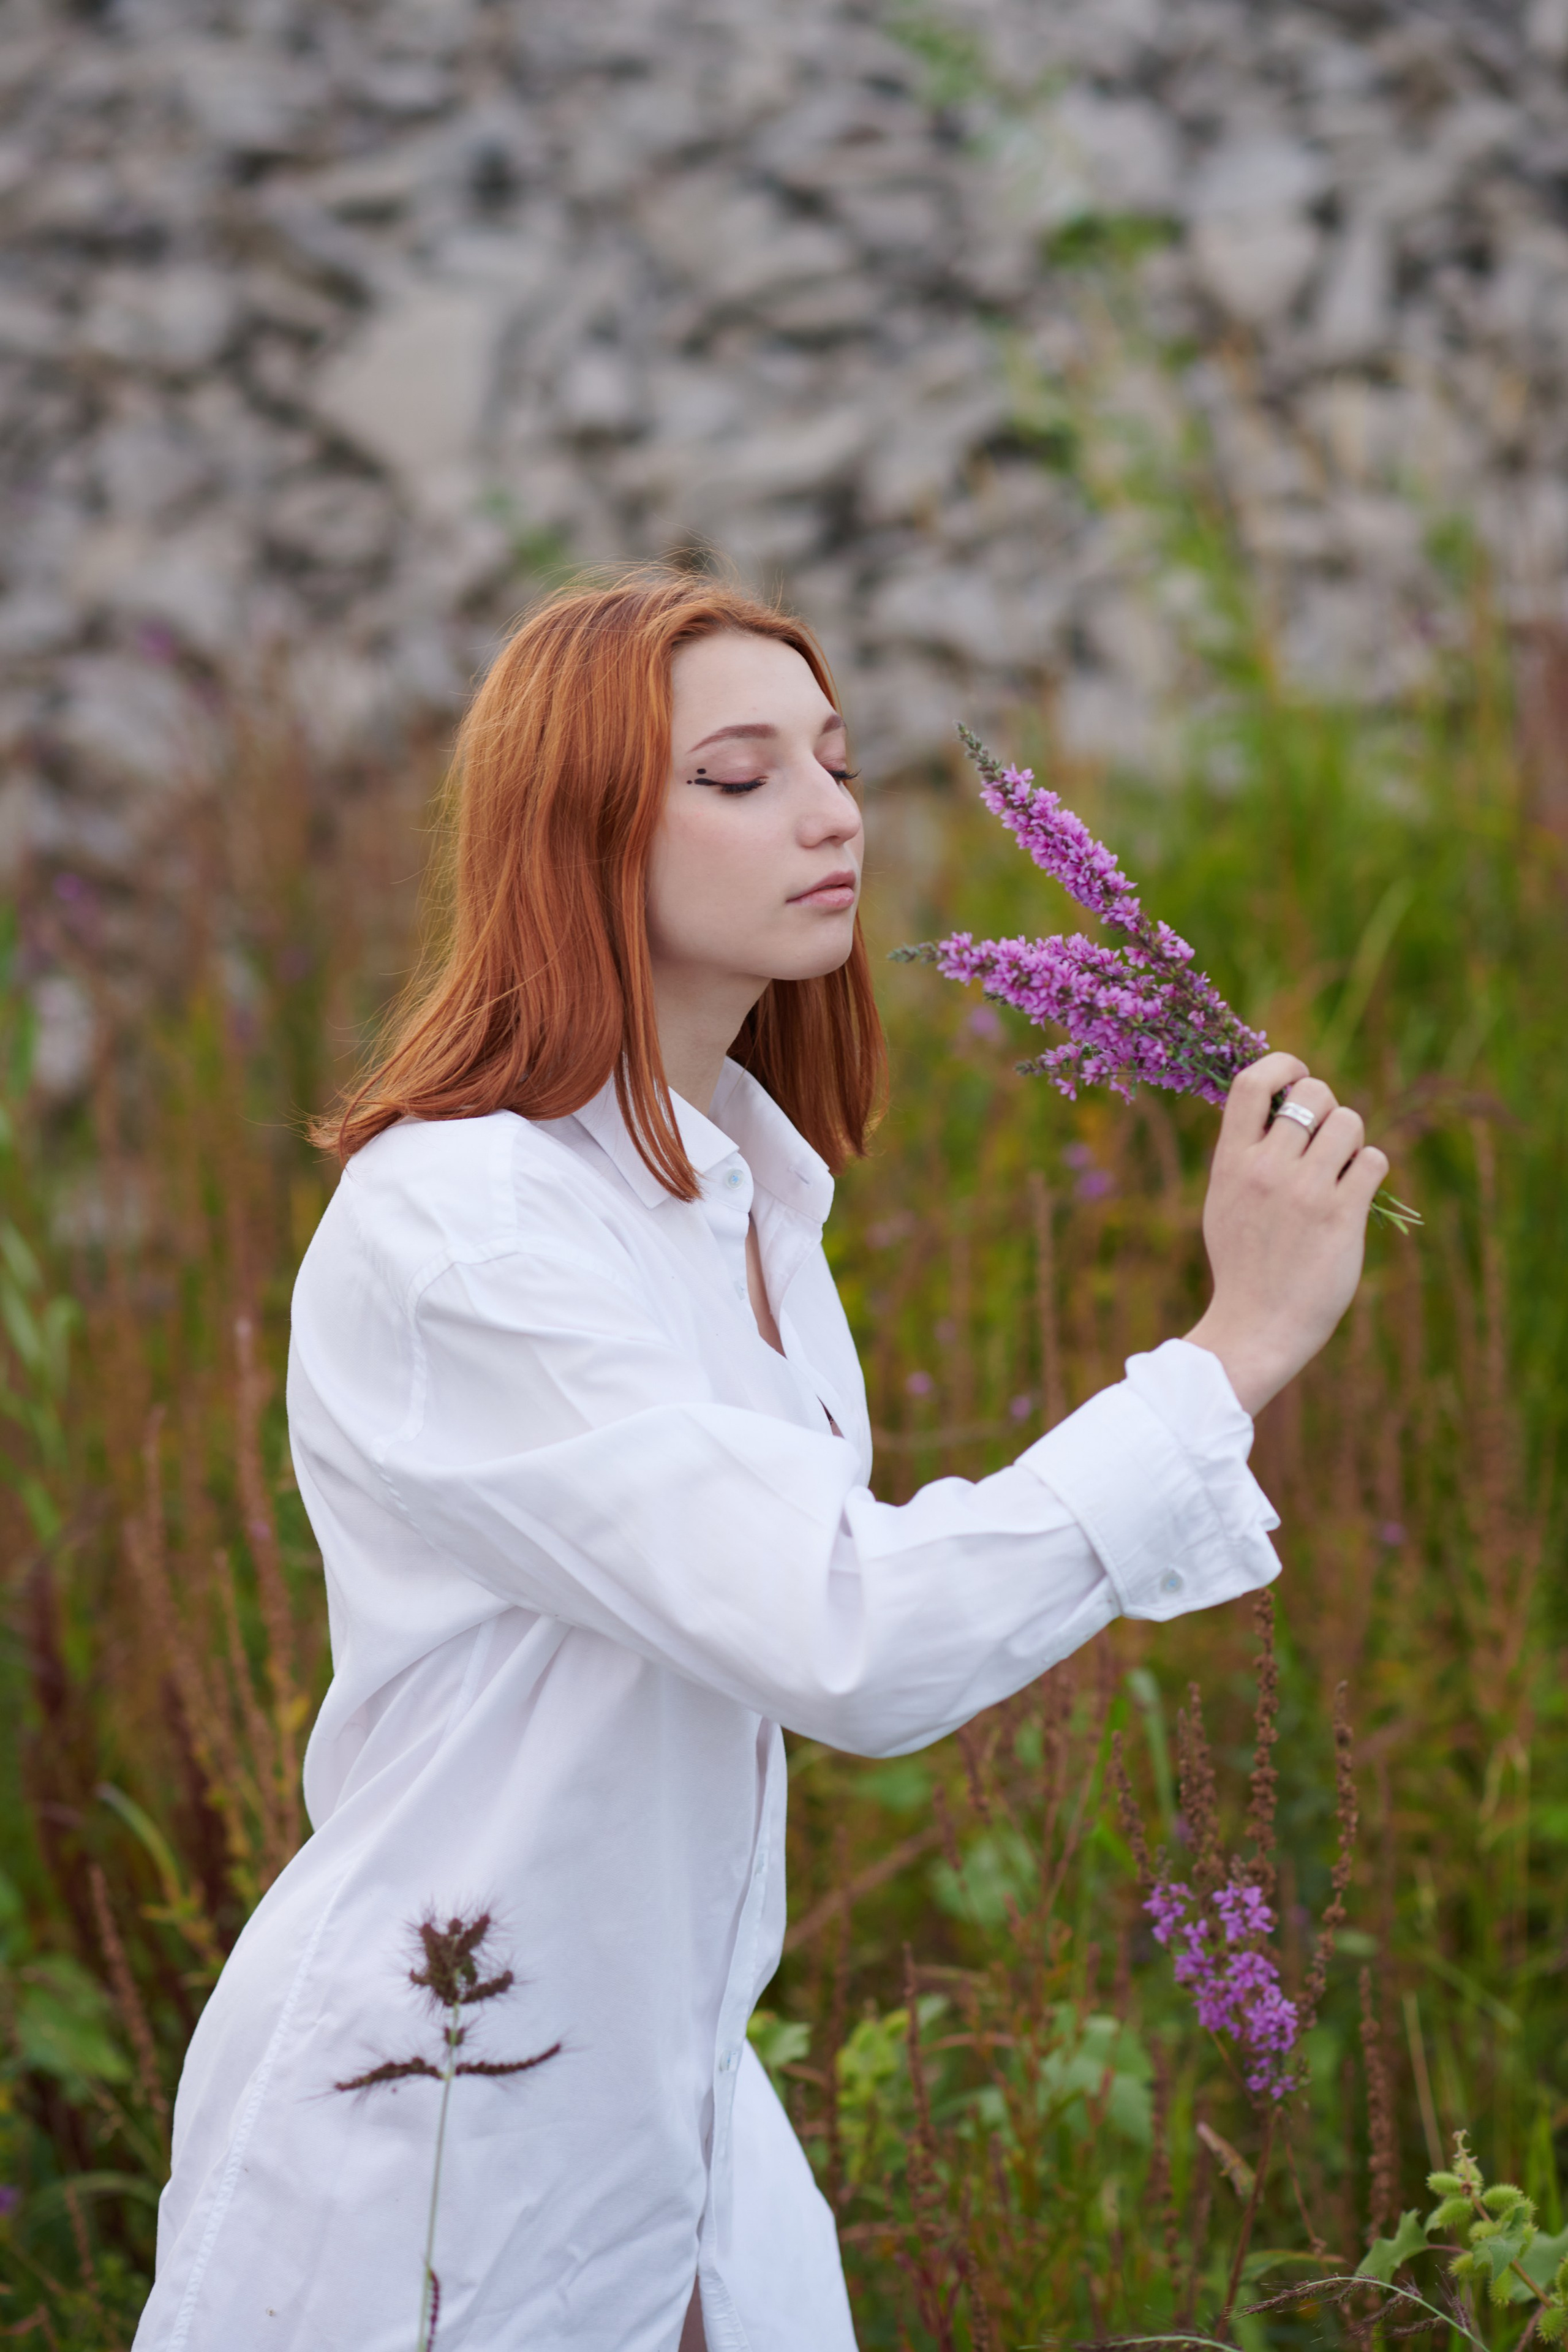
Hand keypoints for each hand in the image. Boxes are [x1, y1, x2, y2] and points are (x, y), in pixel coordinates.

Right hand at [1184, 1051, 1389, 1416]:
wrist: (1256, 1325)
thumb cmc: (1242, 1263)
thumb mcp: (1224, 1199)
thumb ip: (1244, 1154)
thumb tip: (1274, 1105)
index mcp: (1231, 1161)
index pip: (1252, 1082)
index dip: (1283, 1064)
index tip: (1297, 1074)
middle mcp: (1267, 1168)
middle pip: (1314, 1094)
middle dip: (1328, 1106)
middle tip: (1325, 1138)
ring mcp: (1306, 1191)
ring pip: (1350, 1122)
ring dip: (1353, 1139)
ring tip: (1342, 1168)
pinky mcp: (1342, 1216)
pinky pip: (1373, 1159)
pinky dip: (1370, 1168)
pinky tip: (1357, 1191)